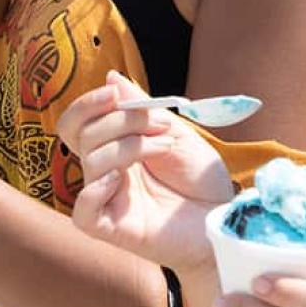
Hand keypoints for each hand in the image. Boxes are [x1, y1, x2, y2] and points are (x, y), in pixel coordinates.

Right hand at [61, 71, 235, 272]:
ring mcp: (109, 201)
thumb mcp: (176, 132)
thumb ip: (141, 107)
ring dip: (128, 145)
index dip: (87, 104)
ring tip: (164, 147)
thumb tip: (111, 77)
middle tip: (158, 123)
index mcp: (115, 148)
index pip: (78, 123)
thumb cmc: (202, 180)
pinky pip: (82, 213)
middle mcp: (106, 172)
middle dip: (119, 120)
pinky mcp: (115, 229)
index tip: (115, 94)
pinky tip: (119, 180)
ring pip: (89, 163)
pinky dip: (93, 192)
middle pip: (81, 137)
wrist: (227, 219)